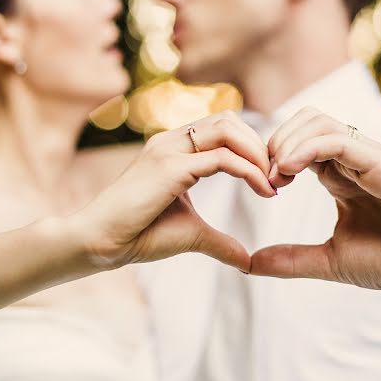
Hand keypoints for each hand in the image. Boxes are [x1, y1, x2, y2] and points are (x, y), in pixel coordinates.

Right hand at [78, 111, 271, 271]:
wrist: (100, 242)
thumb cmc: (139, 235)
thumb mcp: (191, 233)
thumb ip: (220, 241)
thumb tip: (247, 260)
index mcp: (175, 148)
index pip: (223, 128)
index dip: (253, 147)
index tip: (272, 177)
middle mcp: (171, 140)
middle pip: (229, 120)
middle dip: (260, 145)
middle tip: (279, 176)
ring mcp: (169, 149)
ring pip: (228, 129)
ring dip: (258, 153)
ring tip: (273, 182)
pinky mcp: (169, 167)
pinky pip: (221, 158)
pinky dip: (249, 171)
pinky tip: (264, 190)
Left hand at [255, 108, 380, 305]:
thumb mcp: (333, 260)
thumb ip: (293, 260)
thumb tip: (249, 265)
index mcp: (340, 172)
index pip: (297, 141)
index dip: (272, 156)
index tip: (262, 186)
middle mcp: (353, 157)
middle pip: (303, 120)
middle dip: (274, 142)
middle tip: (264, 178)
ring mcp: (369, 155)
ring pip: (317, 121)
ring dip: (286, 142)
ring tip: (275, 175)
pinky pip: (339, 138)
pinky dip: (307, 147)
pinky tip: (288, 170)